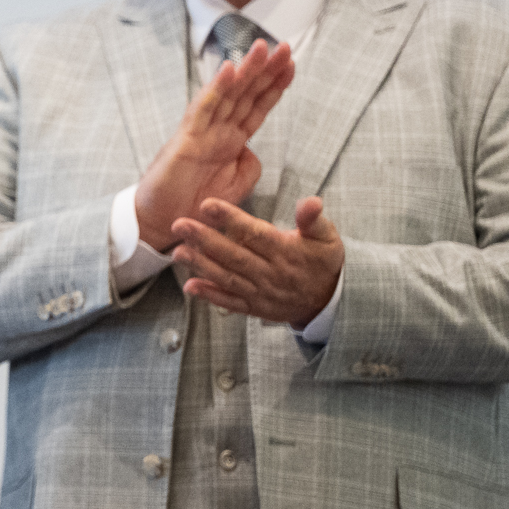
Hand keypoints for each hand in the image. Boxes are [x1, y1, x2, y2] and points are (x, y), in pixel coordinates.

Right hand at [133, 40, 293, 250]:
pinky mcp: (184, 141)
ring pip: (227, 95)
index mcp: (231, 141)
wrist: (162, 226)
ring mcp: (200, 133)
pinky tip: (227, 71)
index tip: (291, 64)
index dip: (274, 85)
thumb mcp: (235, 188)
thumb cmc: (194, 205)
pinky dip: (215, 90)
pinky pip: (202, 111)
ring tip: (262, 49)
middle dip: (266, 70)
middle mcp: (217, 132)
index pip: (257, 107)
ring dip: (245, 71)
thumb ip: (249, 166)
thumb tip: (252, 148)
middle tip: (284, 46)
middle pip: (246, 94)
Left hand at [171, 196, 343, 328]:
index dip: (230, 219)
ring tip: (177, 252)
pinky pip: (231, 302)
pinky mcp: (255, 307)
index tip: (207, 205)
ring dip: (201, 266)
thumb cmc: (324, 262)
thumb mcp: (327, 237)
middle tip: (179, 225)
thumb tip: (311, 201)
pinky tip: (190, 286)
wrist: (330, 301)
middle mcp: (271, 273)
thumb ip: (314, 219)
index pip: (255, 233)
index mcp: (287, 252)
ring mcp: (262, 292)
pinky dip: (210, 295)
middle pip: (235, 256)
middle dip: (205, 240)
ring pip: (228, 278)